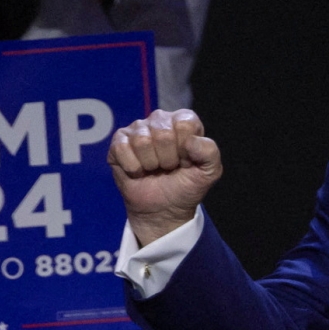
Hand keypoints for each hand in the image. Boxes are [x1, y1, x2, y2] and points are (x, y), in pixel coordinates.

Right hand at [108, 109, 221, 245]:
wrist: (163, 210)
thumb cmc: (186, 187)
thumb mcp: (209, 173)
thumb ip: (210, 153)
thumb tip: (191, 141)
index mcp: (184, 121)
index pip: (184, 124)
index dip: (185, 150)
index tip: (185, 162)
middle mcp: (160, 119)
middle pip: (163, 133)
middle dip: (167, 159)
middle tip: (168, 168)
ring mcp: (137, 129)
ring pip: (141, 141)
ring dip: (150, 164)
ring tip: (154, 169)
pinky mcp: (118, 142)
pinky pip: (121, 148)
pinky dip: (132, 167)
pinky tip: (138, 171)